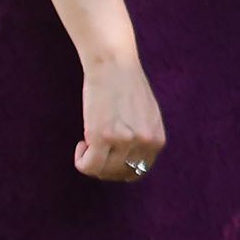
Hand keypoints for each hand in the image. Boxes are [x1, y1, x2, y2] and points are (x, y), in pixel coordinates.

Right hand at [76, 51, 164, 184]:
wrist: (114, 65)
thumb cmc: (127, 88)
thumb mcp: (147, 117)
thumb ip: (143, 139)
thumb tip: (129, 162)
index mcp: (157, 139)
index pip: (138, 172)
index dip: (119, 169)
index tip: (108, 156)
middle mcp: (145, 142)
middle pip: (120, 174)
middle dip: (104, 167)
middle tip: (94, 150)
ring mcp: (125, 140)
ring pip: (103, 172)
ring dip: (90, 162)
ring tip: (88, 143)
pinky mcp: (103, 136)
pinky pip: (88, 166)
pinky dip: (81, 161)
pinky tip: (82, 143)